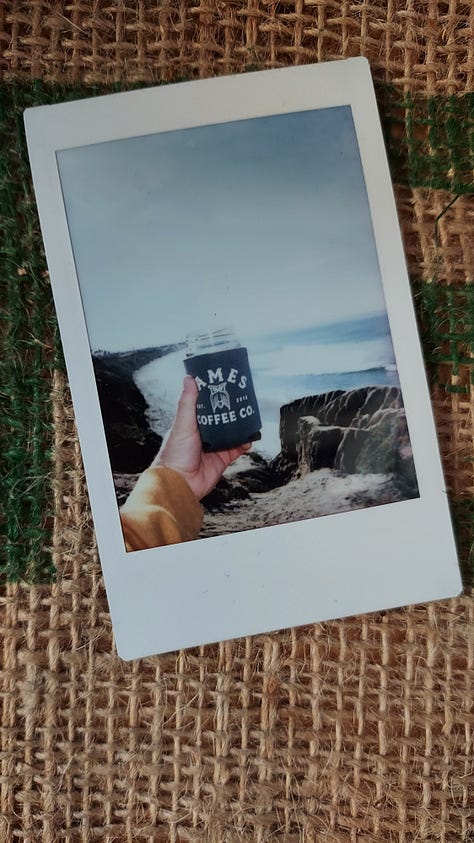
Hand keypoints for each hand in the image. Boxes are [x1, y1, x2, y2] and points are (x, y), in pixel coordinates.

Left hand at [152, 376, 250, 499]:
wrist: (180, 484)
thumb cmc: (174, 455)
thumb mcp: (182, 424)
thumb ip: (187, 403)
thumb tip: (189, 378)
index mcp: (191, 422)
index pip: (204, 404)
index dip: (214, 393)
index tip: (225, 383)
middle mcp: (203, 433)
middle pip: (221, 417)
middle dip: (231, 409)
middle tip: (243, 398)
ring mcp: (213, 446)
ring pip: (231, 432)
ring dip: (240, 426)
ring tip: (250, 416)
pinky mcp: (222, 459)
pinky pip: (237, 449)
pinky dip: (244, 443)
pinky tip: (250, 438)